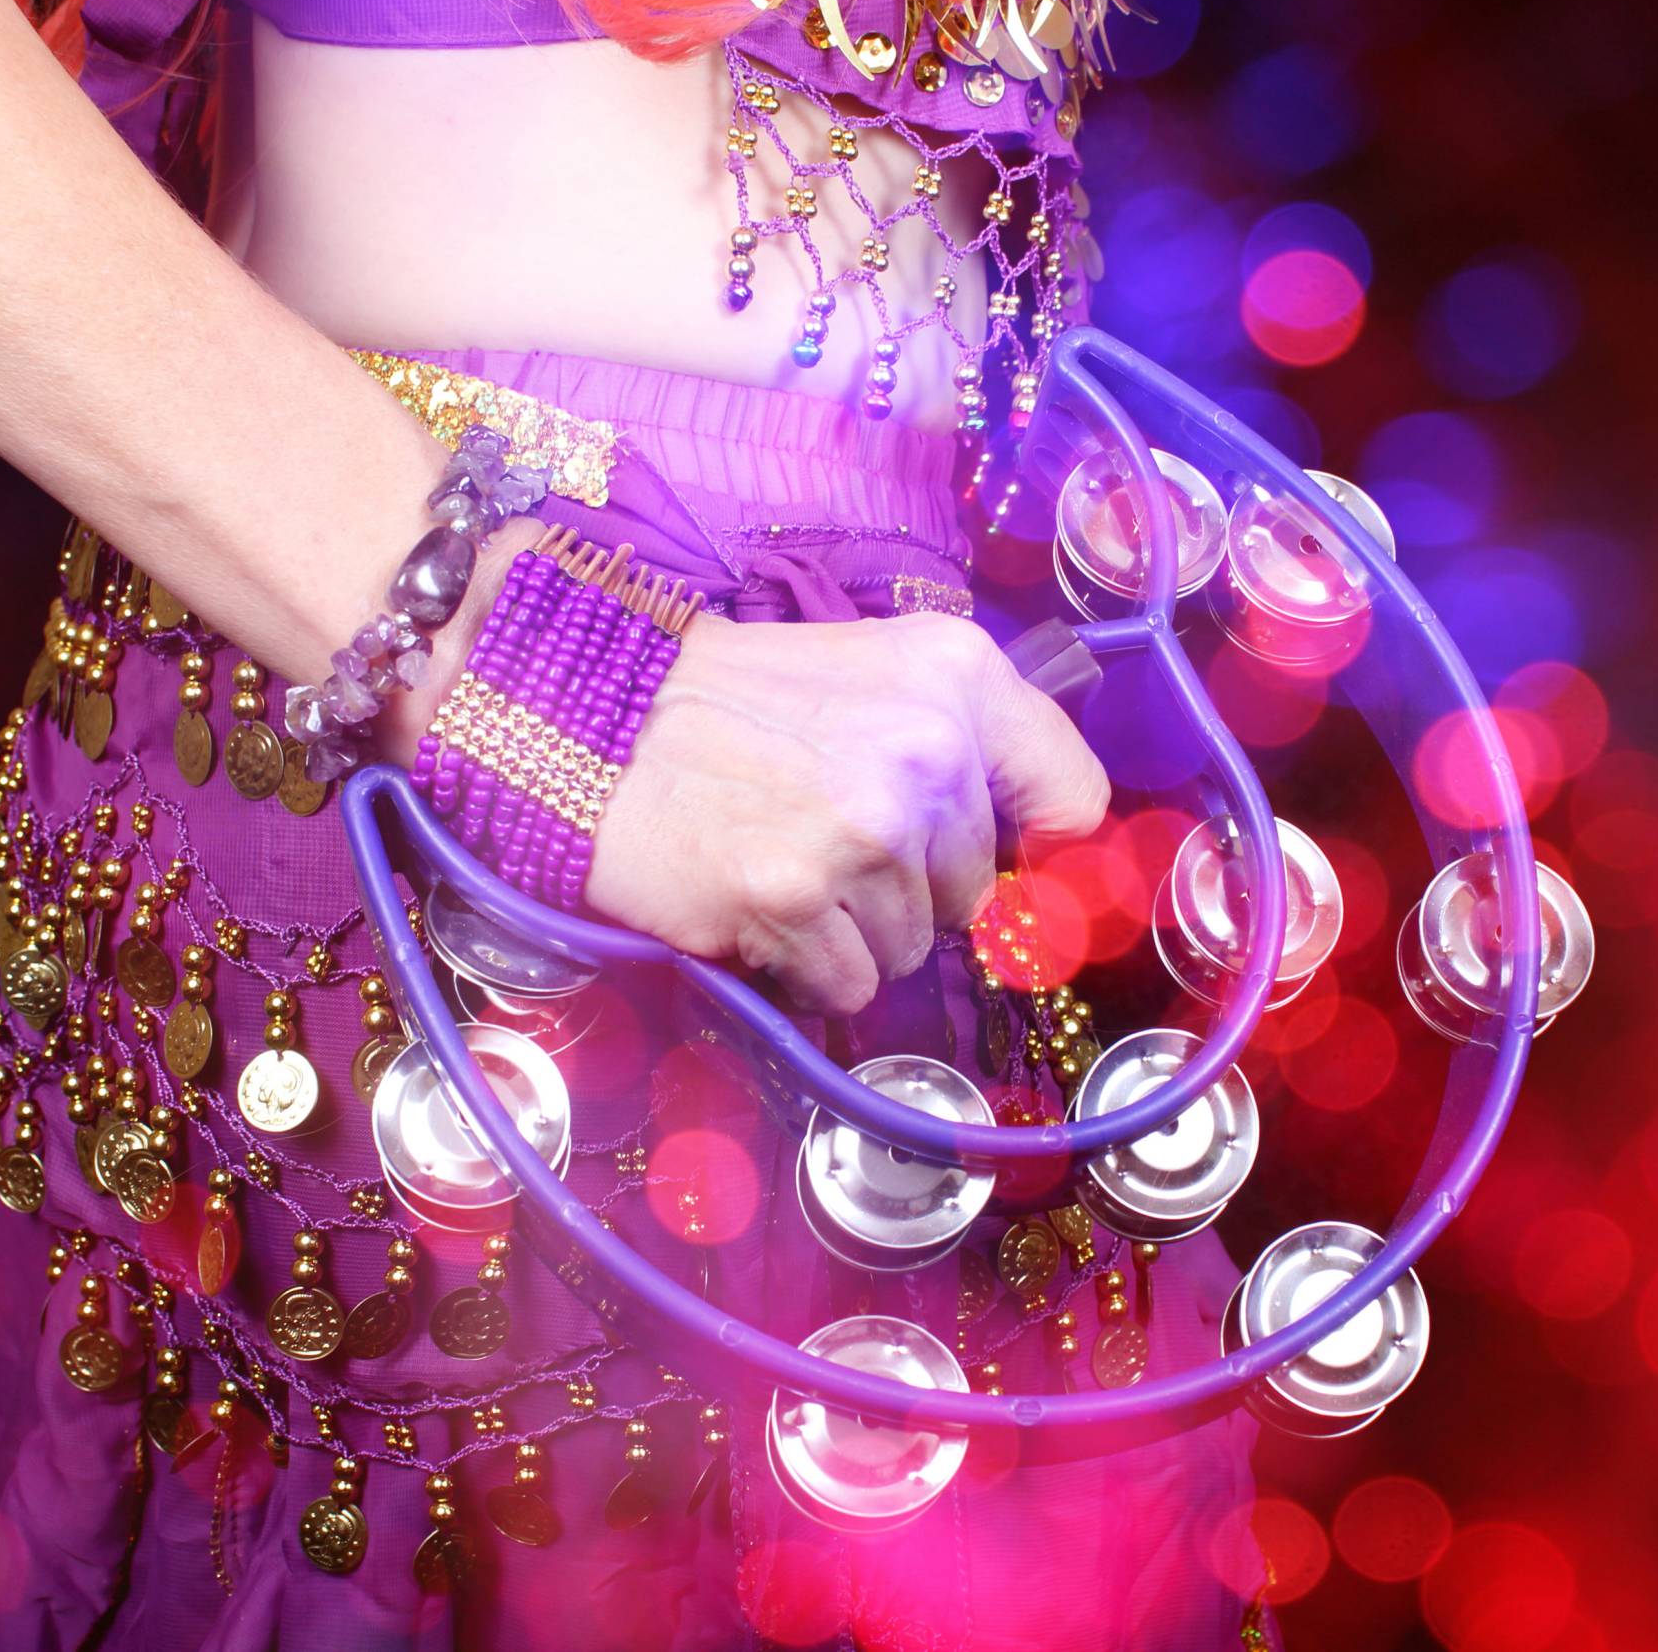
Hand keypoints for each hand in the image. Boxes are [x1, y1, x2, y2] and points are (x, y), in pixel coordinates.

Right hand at [582, 611, 1109, 1012]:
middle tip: (826, 841)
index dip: (1043, 850)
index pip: (1074, 797)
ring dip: (852, 931)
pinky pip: (850, 984)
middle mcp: (926, 747)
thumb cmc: (731, 705)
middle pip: (978, 890)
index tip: (1007, 865)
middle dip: (911, 890)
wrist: (584, 722)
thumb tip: (1045, 852)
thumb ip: (964, 744)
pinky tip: (757, 906)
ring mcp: (863, 827)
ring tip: (782, 864)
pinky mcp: (797, 897)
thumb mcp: (872, 673)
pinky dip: (805, 967)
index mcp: (957, 677)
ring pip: (913, 946)